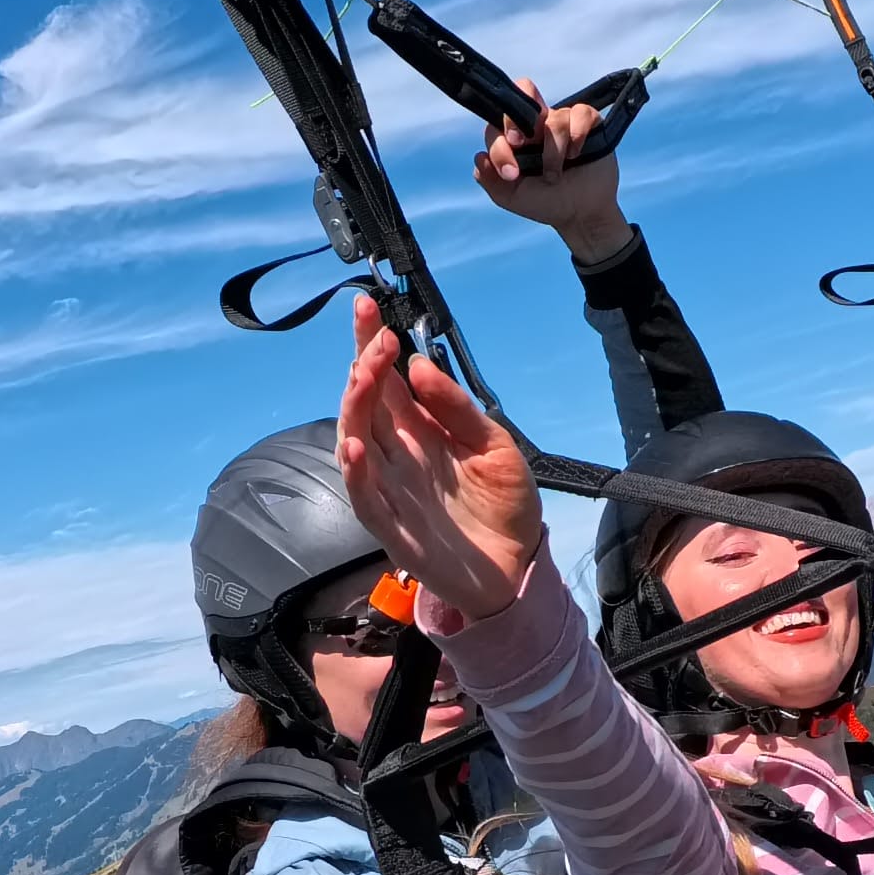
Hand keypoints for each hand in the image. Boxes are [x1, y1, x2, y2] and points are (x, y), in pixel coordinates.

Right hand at [338, 296, 543, 619]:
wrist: (519, 567)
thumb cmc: (504, 507)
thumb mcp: (495, 445)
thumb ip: (458, 410)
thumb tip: (418, 367)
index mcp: (419, 432)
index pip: (386, 381)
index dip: (372, 344)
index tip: (369, 307)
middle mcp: (398, 457)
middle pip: (365, 405)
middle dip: (364, 367)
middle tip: (377, 339)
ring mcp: (392, 492)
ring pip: (356, 444)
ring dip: (354, 409)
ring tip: (364, 375)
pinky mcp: (395, 529)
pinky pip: (366, 500)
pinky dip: (357, 475)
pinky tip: (357, 448)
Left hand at [473, 78, 628, 262]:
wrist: (581, 214)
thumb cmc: (547, 202)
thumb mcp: (512, 197)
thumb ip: (491, 180)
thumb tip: (479, 157)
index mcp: (516, 137)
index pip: (499, 121)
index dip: (499, 142)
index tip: (510, 172)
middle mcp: (538, 123)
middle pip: (524, 89)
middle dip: (516, 119)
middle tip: (519, 142)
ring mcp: (563, 120)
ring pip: (555, 118)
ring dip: (554, 150)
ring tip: (556, 173)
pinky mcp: (588, 122)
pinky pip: (581, 113)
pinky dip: (577, 135)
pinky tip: (577, 154)